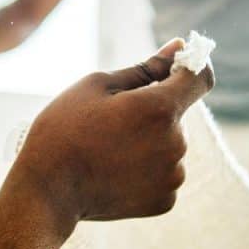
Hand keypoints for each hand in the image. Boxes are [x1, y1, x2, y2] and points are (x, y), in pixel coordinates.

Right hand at [5, 38, 214, 235]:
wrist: (47, 192)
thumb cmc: (64, 130)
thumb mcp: (97, 86)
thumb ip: (146, 67)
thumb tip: (178, 47)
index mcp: (160, 108)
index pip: (200, 77)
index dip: (189, 67)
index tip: (172, 68)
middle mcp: (175, 143)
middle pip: (177, 114)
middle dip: (153, 111)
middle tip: (111, 123)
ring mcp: (172, 176)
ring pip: (170, 145)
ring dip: (150, 142)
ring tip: (109, 151)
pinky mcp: (165, 201)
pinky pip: (163, 174)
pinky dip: (145, 171)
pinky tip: (115, 172)